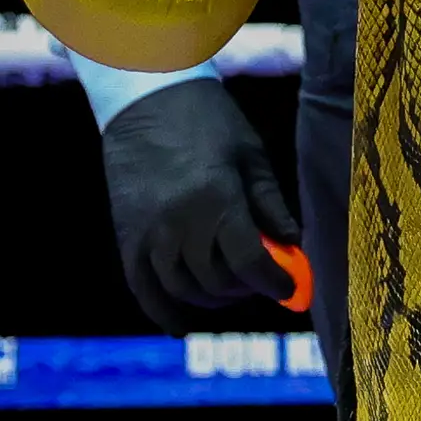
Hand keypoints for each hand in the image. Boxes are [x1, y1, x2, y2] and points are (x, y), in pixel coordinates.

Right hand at [98, 81, 300, 325]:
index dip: (275, 281)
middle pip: (217, 281)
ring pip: (182, 289)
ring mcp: (148, 233)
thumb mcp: (249, 154)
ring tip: (230, 289)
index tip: (290, 287)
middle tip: (260, 280)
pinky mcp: (126, 235)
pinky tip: (180, 325)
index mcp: (216, 199)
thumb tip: (294, 245)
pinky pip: (143, 288)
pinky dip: (162, 311)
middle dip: (246, 287)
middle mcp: (179, 223)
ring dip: (211, 299)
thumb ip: (270, 204)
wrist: (145, 95)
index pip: (250, 263)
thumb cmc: (208, 118)